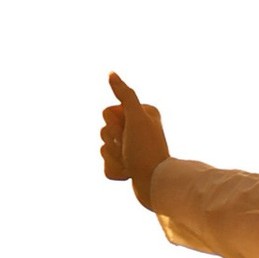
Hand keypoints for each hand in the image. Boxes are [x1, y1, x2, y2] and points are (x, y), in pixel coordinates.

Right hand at [101, 70, 171, 199]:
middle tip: (130, 149)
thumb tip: (112, 74)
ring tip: (131, 163)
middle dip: (113, 142)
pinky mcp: (126, 165)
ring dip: (114, 157)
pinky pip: (107, 164)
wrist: (155, 183)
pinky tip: (129, 172)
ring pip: (103, 148)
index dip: (114, 123)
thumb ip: (125, 94)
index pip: (107, 113)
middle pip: (104, 130)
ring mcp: (131, 148)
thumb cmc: (147, 149)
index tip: (129, 131)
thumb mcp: (136, 118)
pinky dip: (115, 169)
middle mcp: (137, 129)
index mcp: (141, 114)